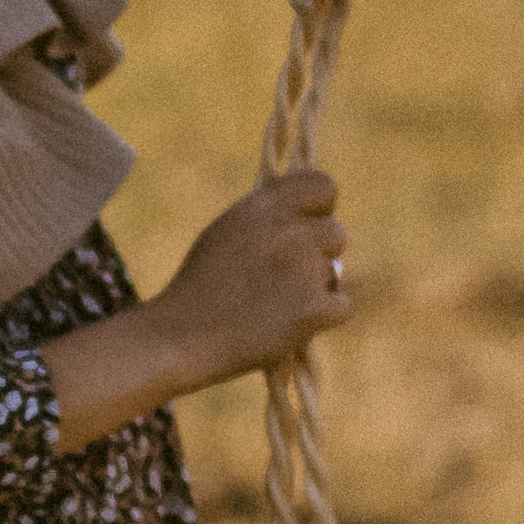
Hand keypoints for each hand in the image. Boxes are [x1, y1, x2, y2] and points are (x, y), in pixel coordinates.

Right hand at [43, 171, 351, 452]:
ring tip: (275, 303)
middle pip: (336, 233)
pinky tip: (290, 323)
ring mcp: (302, 271)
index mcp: (263, 207)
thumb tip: (313, 215)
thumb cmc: (201, 285)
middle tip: (286, 276)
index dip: (320, 208)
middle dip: (319, 254)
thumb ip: (270, 217)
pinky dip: (322, 317)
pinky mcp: (312, 310)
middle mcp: (287, 232)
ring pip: (336, 272)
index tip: (307, 225)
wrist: (180, 337)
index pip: (324, 186)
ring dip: (316, 287)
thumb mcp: (227, 230)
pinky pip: (342, 306)